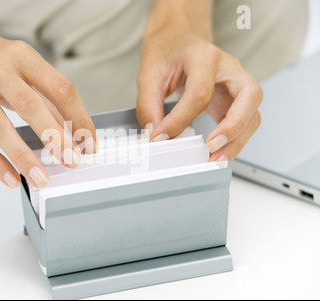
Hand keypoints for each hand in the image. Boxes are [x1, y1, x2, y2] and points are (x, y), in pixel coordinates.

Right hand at [0, 33, 96, 188]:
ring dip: (23, 157)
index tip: (88, 143)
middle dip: (55, 138)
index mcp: (22, 55)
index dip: (79, 118)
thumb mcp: (21, 68)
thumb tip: (72, 132)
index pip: (60, 88)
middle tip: (71, 161)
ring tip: (41, 178)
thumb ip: (46, 98)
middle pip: (30, 106)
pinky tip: (11, 178)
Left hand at [136, 27, 262, 160]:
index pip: (199, 92)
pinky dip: (236, 140)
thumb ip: (148, 104)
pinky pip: (246, 121)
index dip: (180, 119)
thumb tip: (154, 134)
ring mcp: (236, 82)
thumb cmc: (167, 50)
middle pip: (250, 96)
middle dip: (234, 127)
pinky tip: (219, 152)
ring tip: (216, 159)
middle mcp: (228, 67)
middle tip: (211, 147)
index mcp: (204, 55)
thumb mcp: (148, 73)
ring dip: (239, 140)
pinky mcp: (235, 98)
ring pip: (254, 113)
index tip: (161, 137)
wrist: (178, 38)